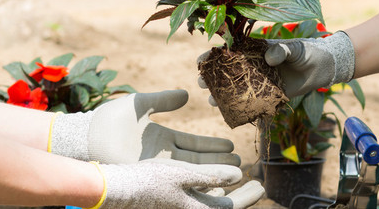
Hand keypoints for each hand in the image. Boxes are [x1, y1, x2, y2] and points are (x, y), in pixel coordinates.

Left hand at [50, 90, 240, 165]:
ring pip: (191, 171)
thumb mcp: (141, 103)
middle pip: (197, 160)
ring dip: (212, 172)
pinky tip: (213, 181)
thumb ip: (164, 99)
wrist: (87, 136)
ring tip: (234, 172)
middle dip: (219, 161)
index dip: (213, 145)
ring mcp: (157, 167)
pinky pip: (177, 179)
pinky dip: (195, 180)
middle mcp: (162, 155)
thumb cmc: (109, 119)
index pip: (194, 144)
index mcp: (162, 138)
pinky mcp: (149, 175)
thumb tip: (187, 95)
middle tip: (241, 162)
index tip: (231, 144)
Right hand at [95, 158, 264, 208]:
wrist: (118, 189)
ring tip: (237, 180)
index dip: (248, 197)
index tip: (261, 185)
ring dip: (226, 192)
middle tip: (257, 185)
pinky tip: (212, 181)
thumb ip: (211, 175)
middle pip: (223, 208)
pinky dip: (209, 191)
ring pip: (211, 203)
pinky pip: (197, 200)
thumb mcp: (182, 173)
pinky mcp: (172, 203)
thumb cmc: (148, 180)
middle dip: (242, 197)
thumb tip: (239, 174)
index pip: (230, 208)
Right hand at [197, 31, 355, 102]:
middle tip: (204, 84)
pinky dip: (242, 110)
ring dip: (222, 97)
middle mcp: (251, 68)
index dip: (212, 57)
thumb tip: (270, 58)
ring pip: (235, 91)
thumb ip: (282, 50)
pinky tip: (233, 114)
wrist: (322, 68)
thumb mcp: (294, 48)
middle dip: (211, 79)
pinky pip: (252, 105)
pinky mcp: (268, 98)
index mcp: (252, 51)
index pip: (227, 53)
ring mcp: (258, 84)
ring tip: (214, 101)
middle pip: (225, 74)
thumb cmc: (306, 52)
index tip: (202, 61)